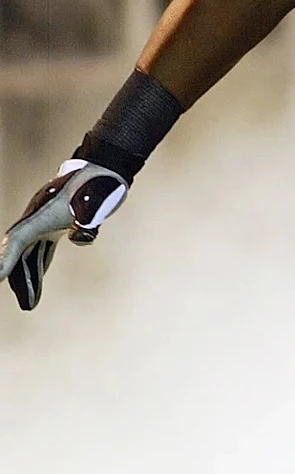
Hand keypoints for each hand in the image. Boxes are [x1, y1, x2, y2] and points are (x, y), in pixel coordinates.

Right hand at [0, 161, 128, 311]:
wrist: (106, 167)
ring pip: (29, 253)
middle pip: (20, 251)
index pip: (17, 240)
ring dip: (28, 277)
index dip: (5, 260)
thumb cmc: (101, 184)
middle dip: (18, 278)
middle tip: (26, 305)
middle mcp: (37, 217)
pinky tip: (37, 282)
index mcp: (41, 213)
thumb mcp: (96, 203)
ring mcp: (44, 220)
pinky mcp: (55, 223)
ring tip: (30, 305)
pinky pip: (41, 249)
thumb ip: (87, 221)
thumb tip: (80, 238)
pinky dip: (39, 266)